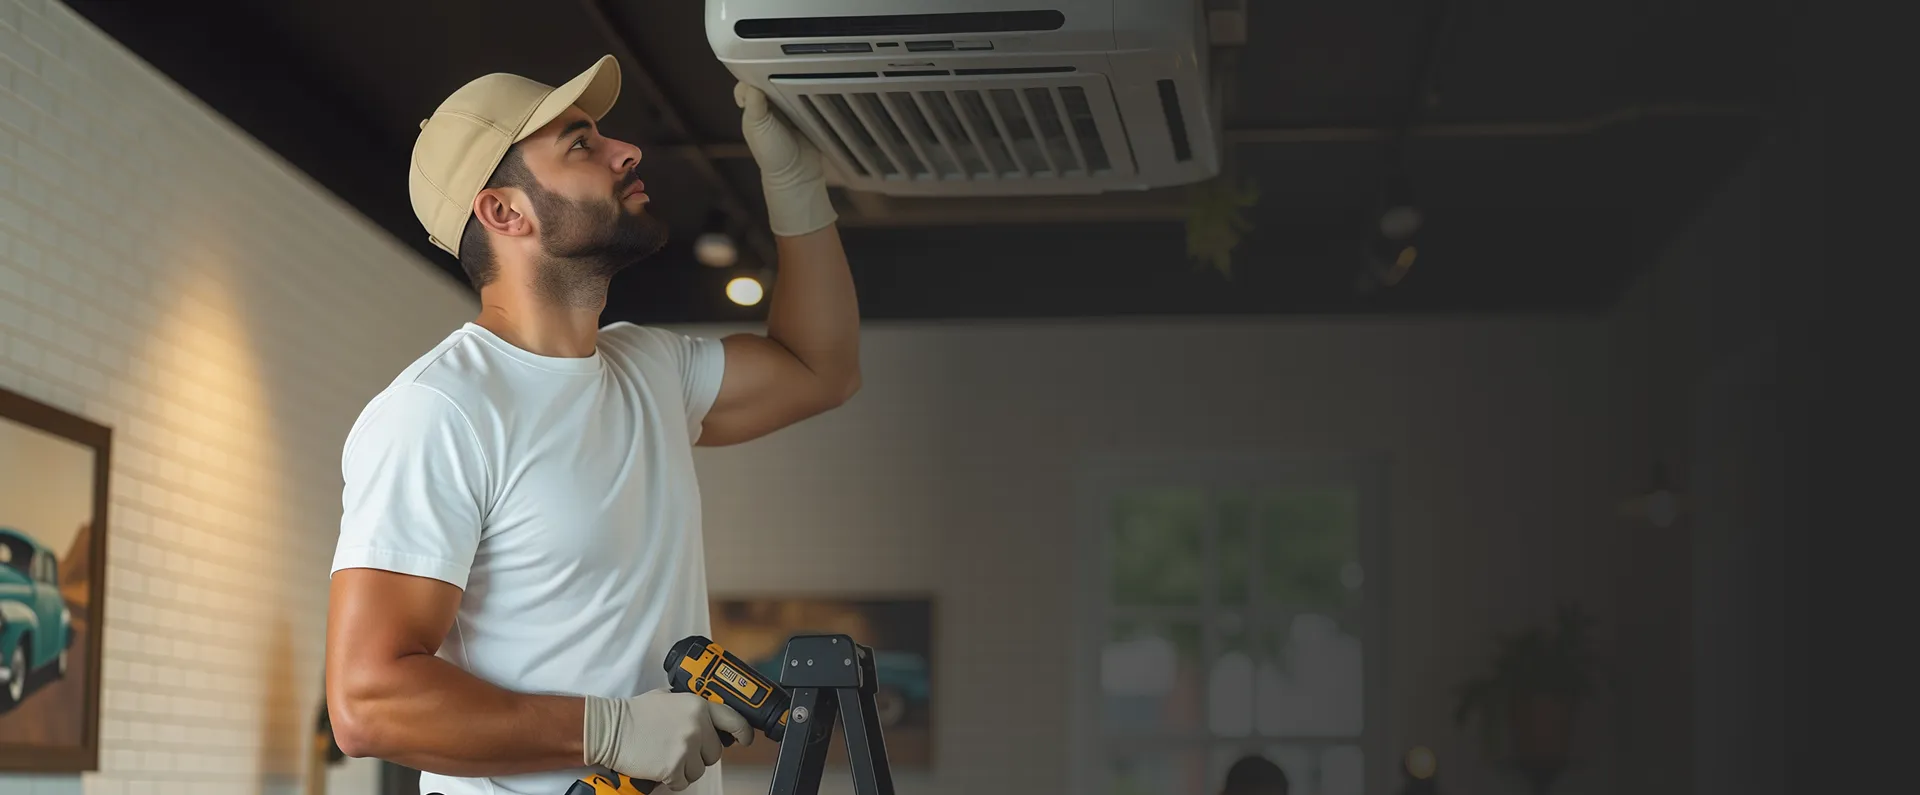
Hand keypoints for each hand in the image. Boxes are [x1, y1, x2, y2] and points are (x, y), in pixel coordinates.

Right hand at [582, 689, 752, 790]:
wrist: (610, 729)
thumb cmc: (634, 714)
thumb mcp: (667, 698)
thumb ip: (690, 706)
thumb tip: (706, 717)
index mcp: (698, 706)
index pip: (734, 719)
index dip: (743, 732)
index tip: (746, 739)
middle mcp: (697, 726)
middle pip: (715, 752)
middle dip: (699, 754)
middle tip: (678, 748)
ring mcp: (686, 747)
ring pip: (699, 770)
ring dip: (685, 768)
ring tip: (664, 755)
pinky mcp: (674, 767)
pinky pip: (683, 781)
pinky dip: (672, 778)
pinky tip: (658, 765)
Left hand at [734, 82, 836, 237]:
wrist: (798, 173)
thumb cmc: (772, 153)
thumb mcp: (757, 125)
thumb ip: (753, 102)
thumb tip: (753, 79)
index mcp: (753, 107)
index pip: (749, 82)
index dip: (754, 73)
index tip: (763, 68)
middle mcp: (769, 104)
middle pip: (770, 79)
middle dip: (776, 72)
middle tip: (784, 68)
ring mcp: (789, 107)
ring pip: (788, 84)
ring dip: (793, 79)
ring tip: (798, 73)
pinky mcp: (806, 111)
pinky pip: (805, 93)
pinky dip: (806, 88)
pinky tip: (809, 82)